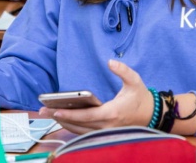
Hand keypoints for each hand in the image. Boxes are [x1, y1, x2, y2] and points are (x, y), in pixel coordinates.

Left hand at [39, 60, 153, 133]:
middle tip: (43, 112)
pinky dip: (73, 127)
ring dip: (64, 124)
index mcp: (112, 113)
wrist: (152, 115)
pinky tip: (63, 119)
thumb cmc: (141, 97)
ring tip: (49, 114)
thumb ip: (122, 70)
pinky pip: (85, 133)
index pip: (87, 116)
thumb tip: (110, 62)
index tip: (56, 110)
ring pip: (80, 131)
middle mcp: (107, 125)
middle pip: (79, 125)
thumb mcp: (134, 80)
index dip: (70, 114)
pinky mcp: (105, 133)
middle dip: (60, 118)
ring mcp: (106, 131)